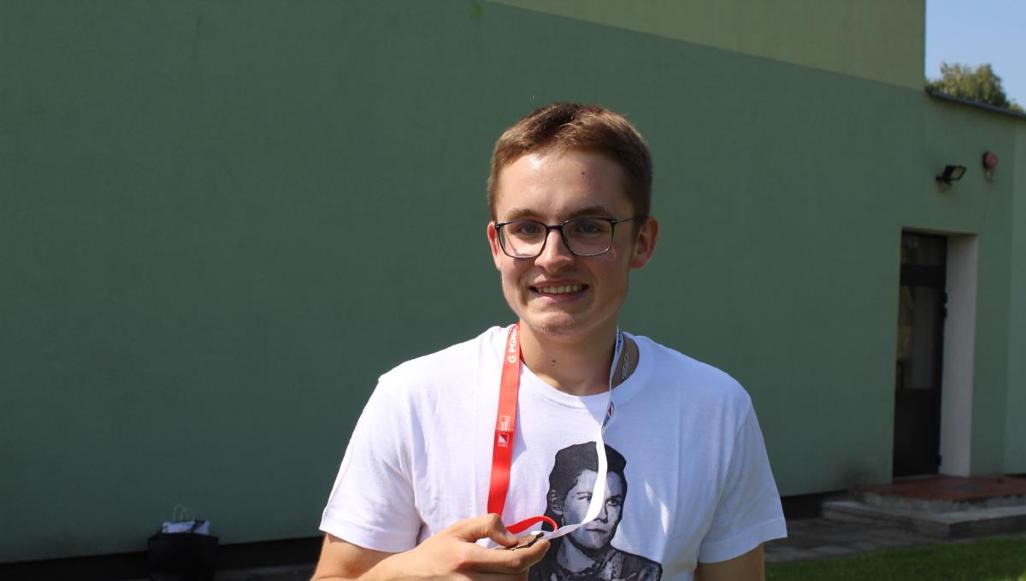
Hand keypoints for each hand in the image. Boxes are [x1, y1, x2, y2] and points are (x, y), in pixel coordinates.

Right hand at [382, 514, 549, 579]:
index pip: (514, 561)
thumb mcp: (459, 529)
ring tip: (507, 562)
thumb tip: (514, 537)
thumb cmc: (436, 551)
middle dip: (527, 563)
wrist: (410, 577)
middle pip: (517, 579)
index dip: (536, 552)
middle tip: (522, 550)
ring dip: (517, 575)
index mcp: (466, 559)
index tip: (544, 543)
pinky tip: (499, 573)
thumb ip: (488, 526)